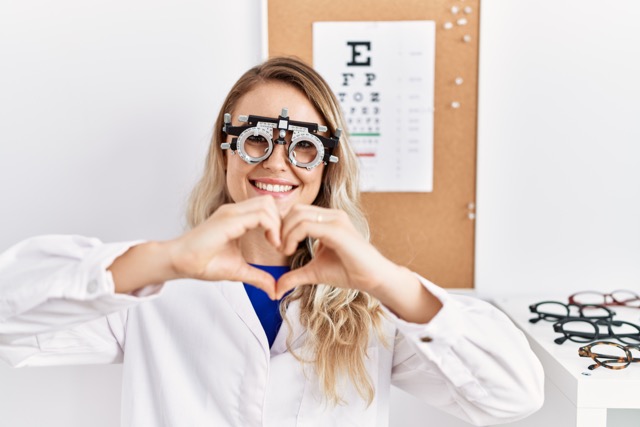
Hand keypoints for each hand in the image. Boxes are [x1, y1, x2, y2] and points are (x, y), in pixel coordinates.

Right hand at [168, 196, 281, 298]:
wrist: (180, 263)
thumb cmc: (203, 263)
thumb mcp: (239, 271)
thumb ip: (258, 277)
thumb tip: (274, 291)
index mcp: (238, 217)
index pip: (267, 208)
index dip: (279, 224)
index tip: (279, 246)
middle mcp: (235, 210)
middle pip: (270, 202)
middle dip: (281, 221)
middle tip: (280, 244)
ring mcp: (232, 212)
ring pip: (268, 204)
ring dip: (278, 224)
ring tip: (276, 245)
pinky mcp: (229, 219)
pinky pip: (261, 215)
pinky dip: (272, 227)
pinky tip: (271, 244)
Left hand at [275, 204, 398, 298]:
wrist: (372, 278)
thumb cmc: (348, 272)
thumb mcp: (314, 272)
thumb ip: (294, 276)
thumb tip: (276, 289)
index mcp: (328, 219)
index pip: (297, 212)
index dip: (282, 226)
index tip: (278, 246)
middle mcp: (332, 215)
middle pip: (295, 210)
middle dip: (280, 227)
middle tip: (278, 248)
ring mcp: (335, 220)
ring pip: (298, 215)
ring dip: (285, 233)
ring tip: (285, 251)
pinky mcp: (337, 230)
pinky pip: (306, 226)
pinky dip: (292, 237)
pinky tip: (291, 251)